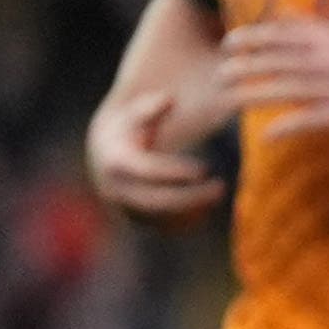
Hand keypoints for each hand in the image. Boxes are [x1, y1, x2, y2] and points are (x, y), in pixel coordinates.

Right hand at [84, 85, 224, 220]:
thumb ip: (150, 107)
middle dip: (191, 197)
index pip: (147, 172)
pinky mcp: (136, 221)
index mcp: (115, 163)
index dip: (176, 172)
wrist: (107, 156)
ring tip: (219, 193)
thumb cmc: (129, 128)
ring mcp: (125, 209)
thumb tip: (167, 99)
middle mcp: (116, 191)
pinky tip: (208, 207)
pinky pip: (164, 229)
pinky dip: (188, 221)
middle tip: (222, 187)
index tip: (204, 169)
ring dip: (194, 210)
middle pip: (157, 202)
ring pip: (162, 220)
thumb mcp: (134, 112)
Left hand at [215, 16, 328, 138]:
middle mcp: (328, 60)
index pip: (280, 34)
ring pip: (286, 89)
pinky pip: (309, 120)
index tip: (228, 43)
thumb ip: (314, 25)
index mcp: (328, 40)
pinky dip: (286, 127)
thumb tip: (284, 9)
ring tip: (230, 99)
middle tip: (219, 74)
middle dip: (244, 67)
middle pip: (276, 61)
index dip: (251, 38)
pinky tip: (266, 135)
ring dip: (254, 93)